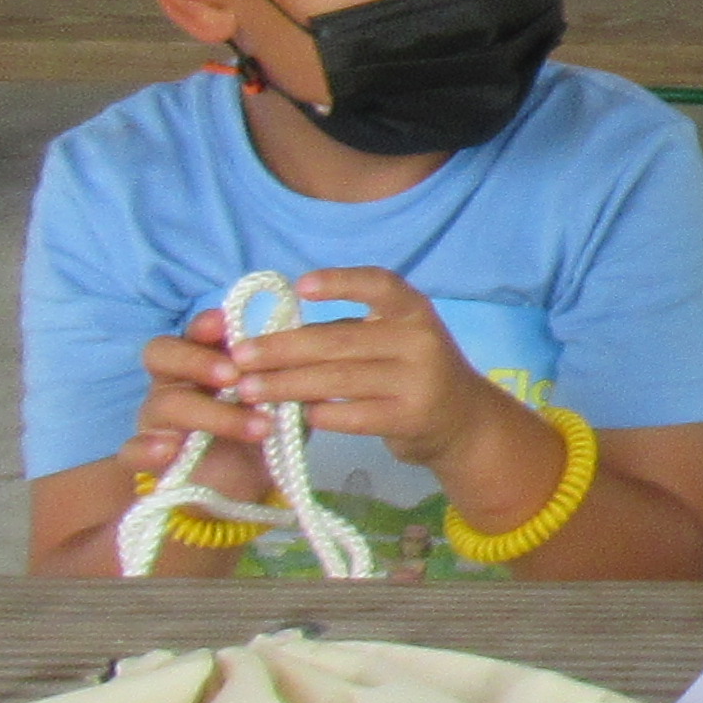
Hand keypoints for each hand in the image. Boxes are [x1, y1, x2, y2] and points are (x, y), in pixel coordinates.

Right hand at [117, 316, 276, 500]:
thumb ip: (286, 381)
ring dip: (211, 413)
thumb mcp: (283, 405)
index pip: (194, 333)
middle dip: (197, 360)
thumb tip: (307, 358)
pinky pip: (132, 450)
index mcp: (206, 362)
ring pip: (164, 403)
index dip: (205, 325)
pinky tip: (170, 450)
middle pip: (163, 354)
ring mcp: (156, 421)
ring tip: (258, 427)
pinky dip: (147, 448)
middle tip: (233, 375)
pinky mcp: (147, 460)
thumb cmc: (261, 435)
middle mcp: (175, 383)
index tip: (226, 325)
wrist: (241, 492)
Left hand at [203, 270, 518, 480]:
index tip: (300, 288)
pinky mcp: (410, 417)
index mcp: (412, 310)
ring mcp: (418, 380)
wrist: (464, 420)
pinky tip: (294, 415)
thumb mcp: (394, 339)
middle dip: (280, 349)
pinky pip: (351, 415)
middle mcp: (419, 339)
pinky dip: (318, 414)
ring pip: (337, 380)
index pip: (379, 284)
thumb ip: (348, 332)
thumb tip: (273, 334)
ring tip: (248, 390)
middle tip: (238, 357)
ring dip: (285, 385)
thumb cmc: (411, 372)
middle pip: (338, 340)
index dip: (340, 282)